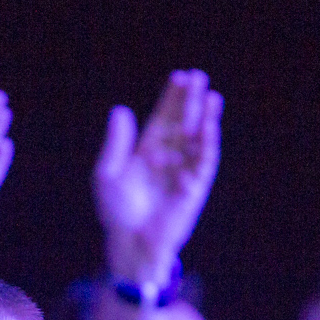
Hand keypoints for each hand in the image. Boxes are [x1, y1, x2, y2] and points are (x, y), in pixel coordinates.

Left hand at [93, 70, 221, 284]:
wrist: (130, 242)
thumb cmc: (116, 211)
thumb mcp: (107, 173)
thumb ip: (115, 143)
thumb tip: (121, 109)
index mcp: (146, 151)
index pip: (163, 118)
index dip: (171, 98)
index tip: (179, 77)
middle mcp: (167, 157)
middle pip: (182, 122)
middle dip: (191, 101)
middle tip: (198, 77)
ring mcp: (183, 170)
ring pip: (197, 138)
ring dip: (205, 117)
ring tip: (211, 95)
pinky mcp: (195, 187)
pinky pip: (204, 161)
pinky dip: (208, 143)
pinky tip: (210, 125)